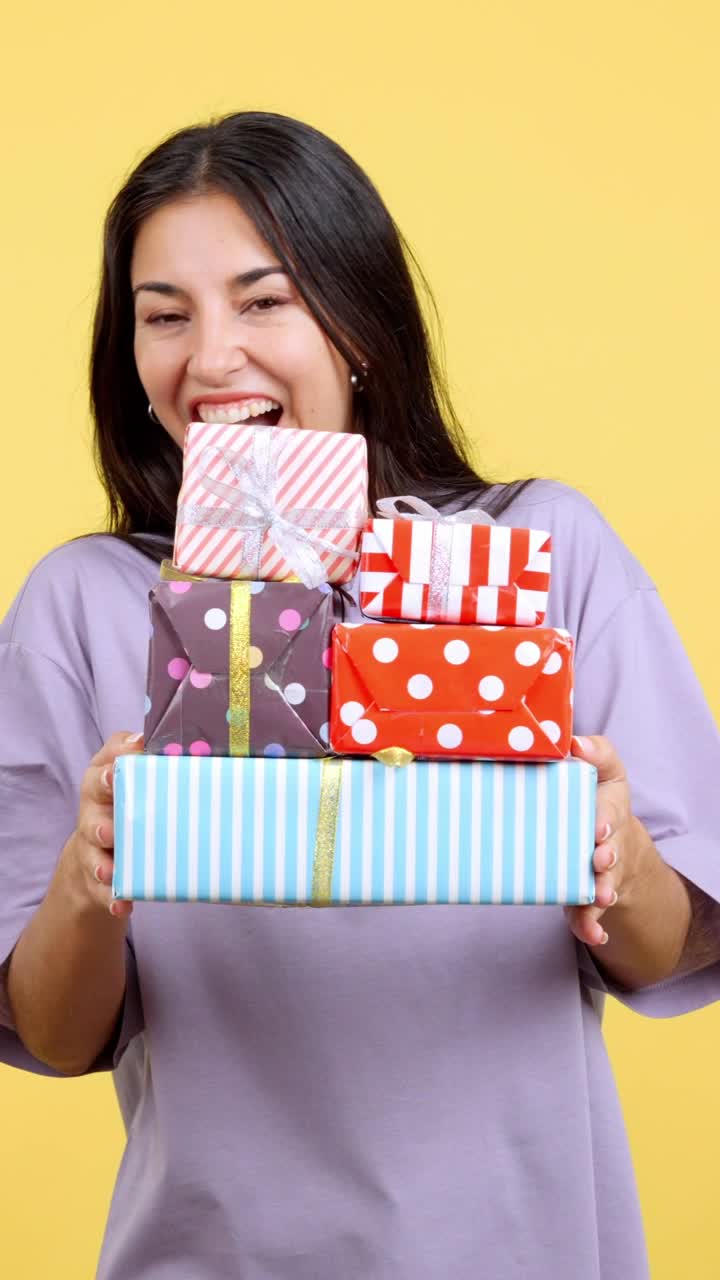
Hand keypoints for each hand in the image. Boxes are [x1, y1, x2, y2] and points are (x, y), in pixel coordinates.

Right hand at [63, 731, 143, 918]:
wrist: (101, 856)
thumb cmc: (127, 806)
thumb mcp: (135, 779)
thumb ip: (141, 758)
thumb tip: (147, 737)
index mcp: (104, 782)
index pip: (103, 766)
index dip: (112, 764)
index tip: (120, 768)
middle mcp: (94, 811)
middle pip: (92, 809)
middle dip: (100, 816)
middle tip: (109, 827)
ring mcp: (93, 847)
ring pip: (93, 852)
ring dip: (101, 861)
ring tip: (109, 870)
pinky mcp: (97, 878)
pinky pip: (102, 890)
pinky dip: (112, 897)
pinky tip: (122, 903)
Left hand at [563, 734, 649, 948]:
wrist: (608, 843)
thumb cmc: (596, 801)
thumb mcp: (605, 773)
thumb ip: (596, 753)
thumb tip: (574, 740)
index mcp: (608, 812)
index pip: (610, 813)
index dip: (605, 819)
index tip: (597, 825)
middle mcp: (608, 846)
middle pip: (611, 854)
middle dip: (606, 857)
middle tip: (599, 859)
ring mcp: (599, 874)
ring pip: (604, 886)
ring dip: (601, 891)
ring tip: (598, 896)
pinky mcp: (585, 897)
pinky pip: (589, 915)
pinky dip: (590, 926)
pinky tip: (592, 934)